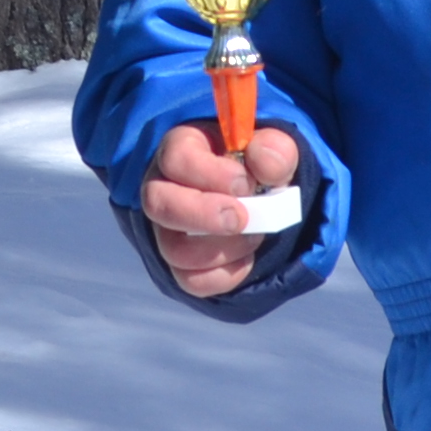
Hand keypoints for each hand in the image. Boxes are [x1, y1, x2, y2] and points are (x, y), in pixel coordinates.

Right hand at [144, 120, 304, 299]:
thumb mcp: (272, 149)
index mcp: (181, 149)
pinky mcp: (180, 264)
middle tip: (241, 219)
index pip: (176, 158)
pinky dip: (226, 275)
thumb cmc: (255, 165)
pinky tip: (246, 257)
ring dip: (222, 248)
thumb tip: (264, 161)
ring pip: (173, 250)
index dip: (210, 174)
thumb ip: (273, 150)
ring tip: (253, 235)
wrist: (258, 197)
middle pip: (157, 204)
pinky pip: (192, 280)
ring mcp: (167, 230)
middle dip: (203, 215)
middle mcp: (162, 189)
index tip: (245, 183)